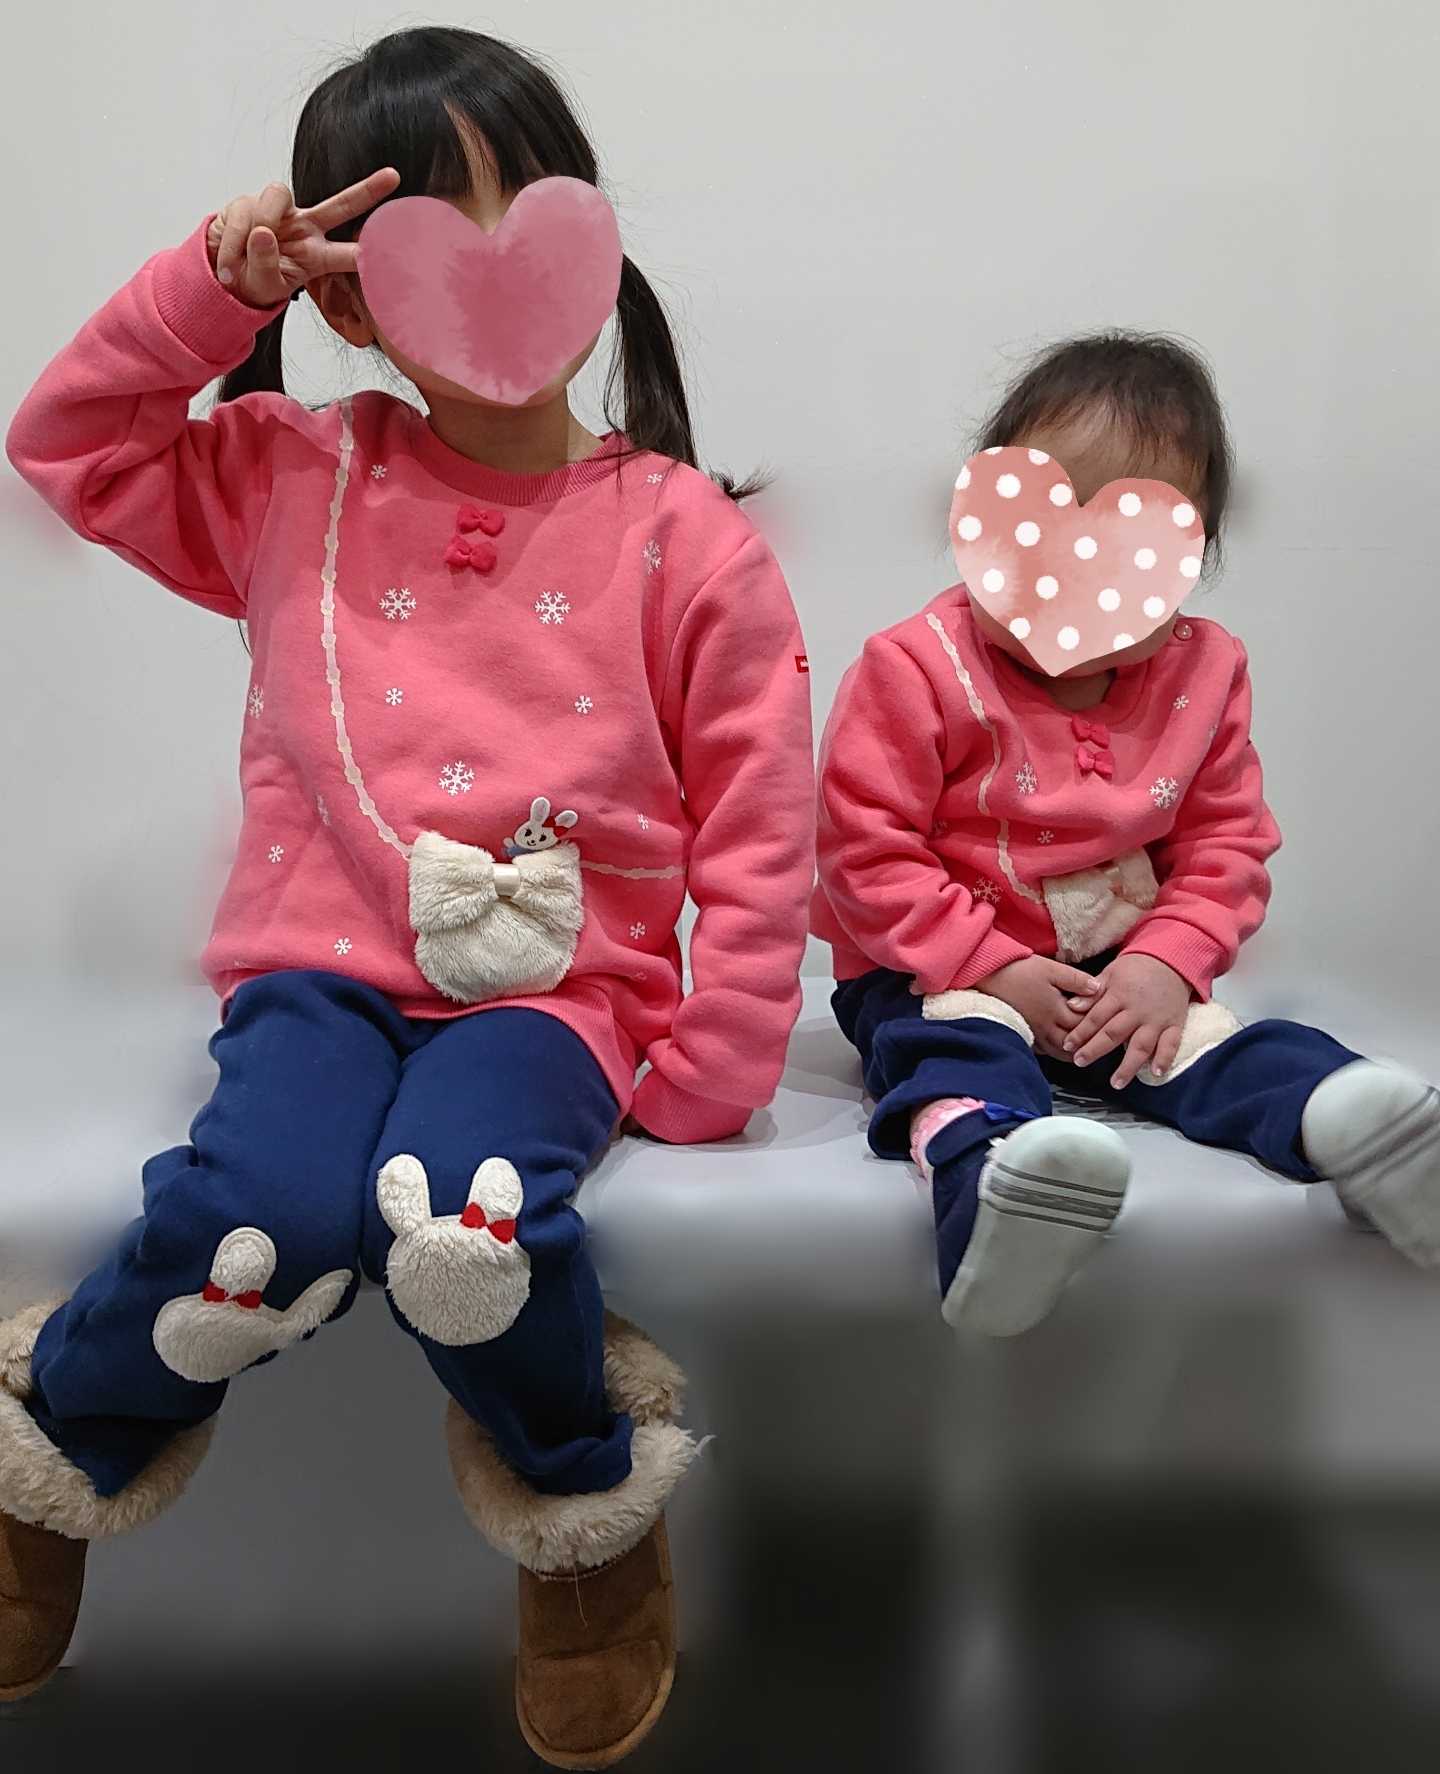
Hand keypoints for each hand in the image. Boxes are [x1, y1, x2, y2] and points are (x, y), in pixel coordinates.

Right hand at [206, 167, 400, 307]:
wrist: (223, 275)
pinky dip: (233, 240)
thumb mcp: (263, 286)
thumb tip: (263, 233)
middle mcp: (305, 227)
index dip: (370, 249)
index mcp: (316, 255)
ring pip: (277, 196)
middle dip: (367, 190)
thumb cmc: (252, 281)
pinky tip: (228, 260)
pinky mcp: (251, 201)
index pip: (348, 252)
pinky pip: (244, 212)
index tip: (401, 245)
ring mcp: (280, 212)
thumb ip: (266, 265)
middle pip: (339, 205)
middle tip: (394, 176)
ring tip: (241, 258)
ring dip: (258, 226)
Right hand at [974, 956, 1101, 1058]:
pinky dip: (1054, 1051)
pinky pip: (1042, 1050)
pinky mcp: (1023, 1032)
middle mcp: (1046, 1026)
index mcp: (1056, 1010)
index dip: (1097, 1023)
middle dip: (1087, 1042)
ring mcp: (1034, 1033)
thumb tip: (1098, 988)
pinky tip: (1058, 1046)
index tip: (1108, 1020)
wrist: (988, 977)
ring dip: (1072, 1051)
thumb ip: (1076, 980)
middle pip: (1073, 1043)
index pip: (1084, 1023)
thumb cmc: (1018, 971)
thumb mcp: (1051, 969)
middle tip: (1100, 1039)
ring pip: (1058, 1051)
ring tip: (1083, 1049)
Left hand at [1063, 953, 1192, 1085]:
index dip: (1080, 1033)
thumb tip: (1071, 1006)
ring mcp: (1157, 1019)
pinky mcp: (1175, 1024)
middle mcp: (1137, 1010)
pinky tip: (1156, 1073)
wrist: (1173, 960)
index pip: (1096, 1018)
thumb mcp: (1111, 972)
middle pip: (1114, 1034)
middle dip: (1095, 1050)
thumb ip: (1092, 993)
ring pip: (1141, 1045)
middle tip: (1080, 1063)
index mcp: (1119, 995)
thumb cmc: (1136, 968)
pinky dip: (1165, 1059)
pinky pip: (1171, 1044)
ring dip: (1129, 1065)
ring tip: (1117, 1082)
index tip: (1068, 1046)